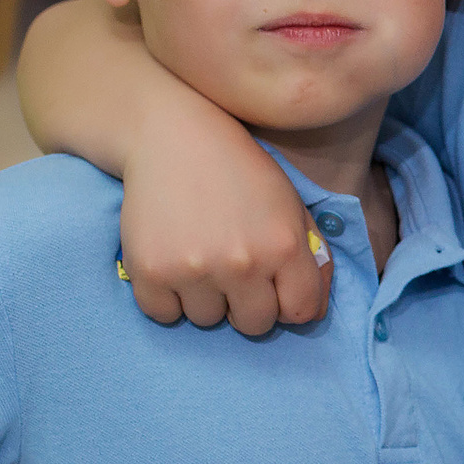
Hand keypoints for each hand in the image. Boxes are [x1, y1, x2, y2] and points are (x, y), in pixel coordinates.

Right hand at [118, 93, 328, 332]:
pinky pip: (164, 315)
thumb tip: (312, 313)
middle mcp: (242, 263)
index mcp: (284, 246)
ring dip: (205, 298)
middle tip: (233, 271)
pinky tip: (172, 263)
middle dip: (248, 304)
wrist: (172, 138)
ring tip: (200, 257)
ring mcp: (194, 270)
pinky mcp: (150, 271)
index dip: (290, 303)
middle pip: (255, 325)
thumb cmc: (240, 172)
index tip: (275, 289)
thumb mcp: (291, 205)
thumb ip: (311, 259)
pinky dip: (167, 298)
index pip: (301, 313)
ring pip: (207, 321)